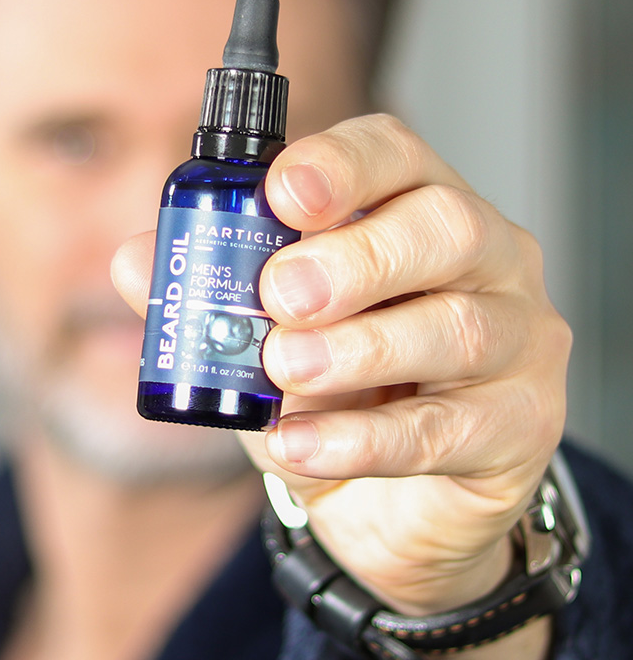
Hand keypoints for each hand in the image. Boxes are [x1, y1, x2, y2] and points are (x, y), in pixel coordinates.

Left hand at [114, 114, 570, 614]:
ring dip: (359, 348)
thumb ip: (209, 297)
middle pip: (444, 227)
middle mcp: (489, 261)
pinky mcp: (523, 425)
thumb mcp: (267, 338)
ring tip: (286, 370)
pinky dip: (365, 439)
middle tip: (280, 294)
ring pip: (456, 327)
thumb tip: (136, 261)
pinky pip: (447, 429)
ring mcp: (520, 340)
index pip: (397, 155)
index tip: (281, 193)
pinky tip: (304, 445)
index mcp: (420, 211)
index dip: (340, 165)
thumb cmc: (340, 396)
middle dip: (356, 257)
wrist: (394, 505)